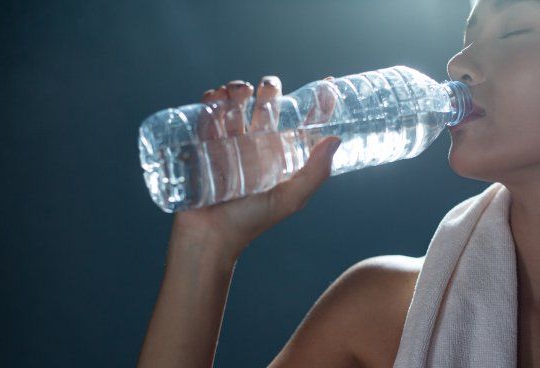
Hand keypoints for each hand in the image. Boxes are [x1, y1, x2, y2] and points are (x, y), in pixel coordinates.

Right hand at [171, 75, 339, 259]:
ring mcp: (229, 144)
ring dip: (237, 90)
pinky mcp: (203, 145)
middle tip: (267, 87)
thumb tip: (336, 139)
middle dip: (269, 90)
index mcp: (281, 156)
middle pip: (266, 107)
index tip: (327, 82)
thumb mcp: (290, 198)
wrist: (209, 237)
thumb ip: (315, 173)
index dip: (317, 103)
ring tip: (237, 92)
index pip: (303, 124)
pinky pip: (207, 115)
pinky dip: (210, 101)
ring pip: (236, 106)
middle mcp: (257, 146)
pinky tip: (213, 100)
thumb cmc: (251, 221)